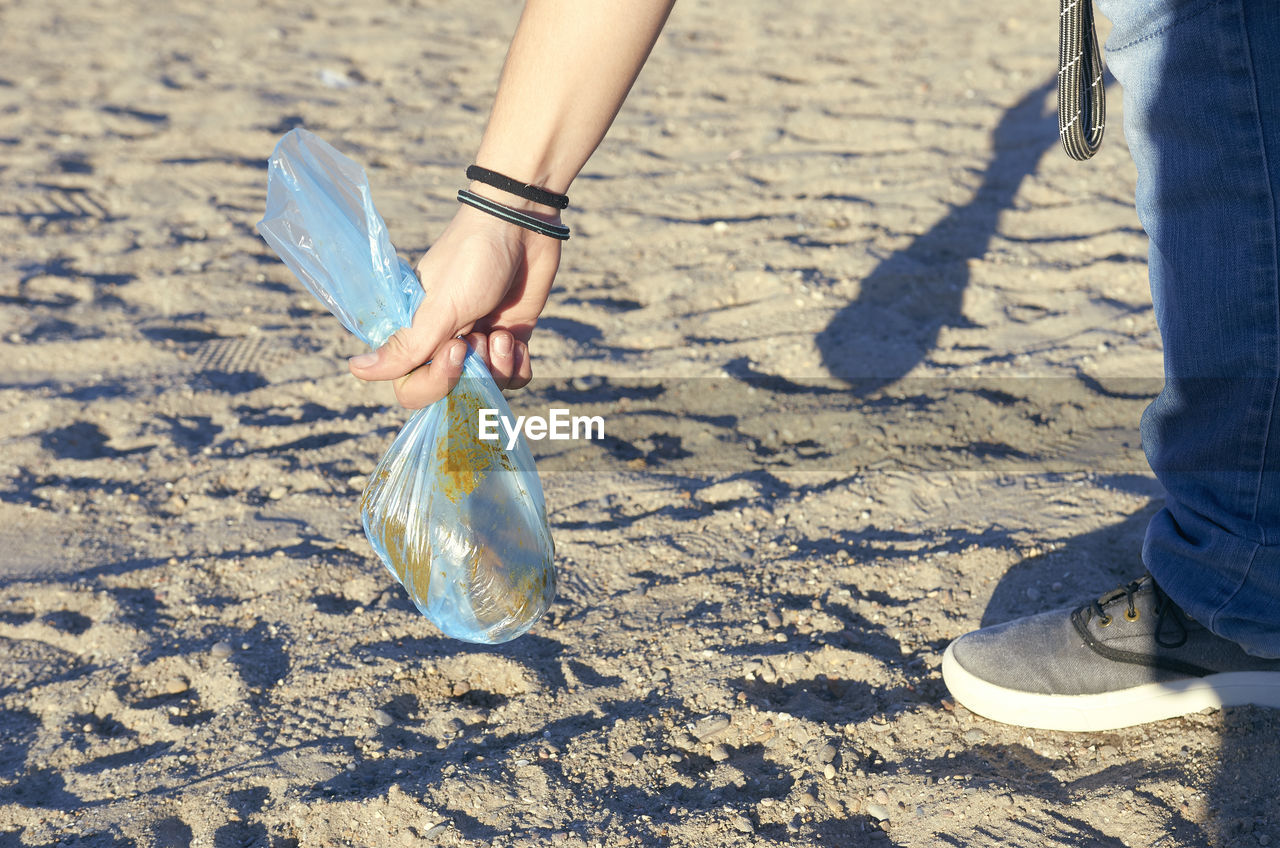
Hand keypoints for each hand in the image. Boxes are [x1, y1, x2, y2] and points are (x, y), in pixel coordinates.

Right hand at [347, 203, 560, 406]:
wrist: (523, 225)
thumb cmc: (473, 258)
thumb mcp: (440, 306)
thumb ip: (406, 346)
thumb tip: (355, 371)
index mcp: (417, 334)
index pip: (413, 387)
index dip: (437, 382)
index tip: (457, 348)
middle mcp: (445, 342)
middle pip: (451, 393)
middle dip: (471, 375)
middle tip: (482, 338)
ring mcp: (479, 342)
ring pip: (487, 387)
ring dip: (499, 367)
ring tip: (502, 333)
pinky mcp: (511, 338)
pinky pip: (514, 378)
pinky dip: (519, 365)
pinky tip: (516, 339)